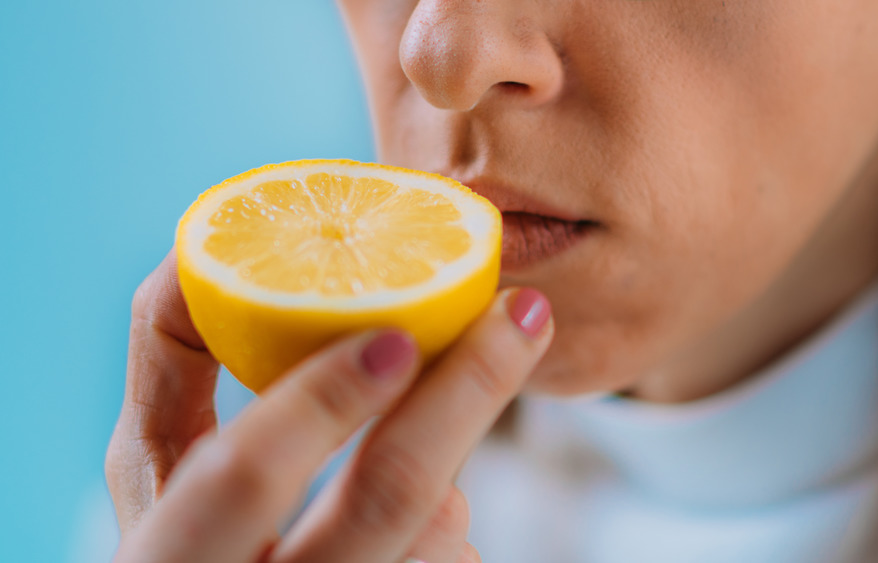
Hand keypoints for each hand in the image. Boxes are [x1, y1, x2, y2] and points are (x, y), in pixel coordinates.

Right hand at [106, 249, 553, 562]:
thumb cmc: (185, 529)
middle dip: (465, 392)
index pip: (242, 474)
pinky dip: (450, 526)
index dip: (322, 397)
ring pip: (436, 541)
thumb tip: (212, 245)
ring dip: (453, 465)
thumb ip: (176, 357)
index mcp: (169, 553)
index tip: (399, 333)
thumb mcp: (153, 459)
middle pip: (386, 499)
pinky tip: (428, 509)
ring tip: (446, 419)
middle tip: (523, 313)